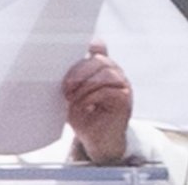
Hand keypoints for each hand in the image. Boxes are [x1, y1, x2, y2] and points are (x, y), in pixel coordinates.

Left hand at [62, 42, 131, 163]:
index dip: (90, 47)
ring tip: (72, 99)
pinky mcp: (125, 99)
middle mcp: (115, 72)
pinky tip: (82, 105)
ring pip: (105, 74)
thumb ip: (74, 77)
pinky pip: (108, 91)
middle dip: (79, 72)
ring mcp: (123, 85)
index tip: (78, 52)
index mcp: (102, 67)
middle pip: (100, 60)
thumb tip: (63, 61)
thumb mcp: (74, 93)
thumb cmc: (84, 116)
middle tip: (66, 88)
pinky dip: (91, 97)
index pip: (98, 48)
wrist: (97, 141)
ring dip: (85, 86)